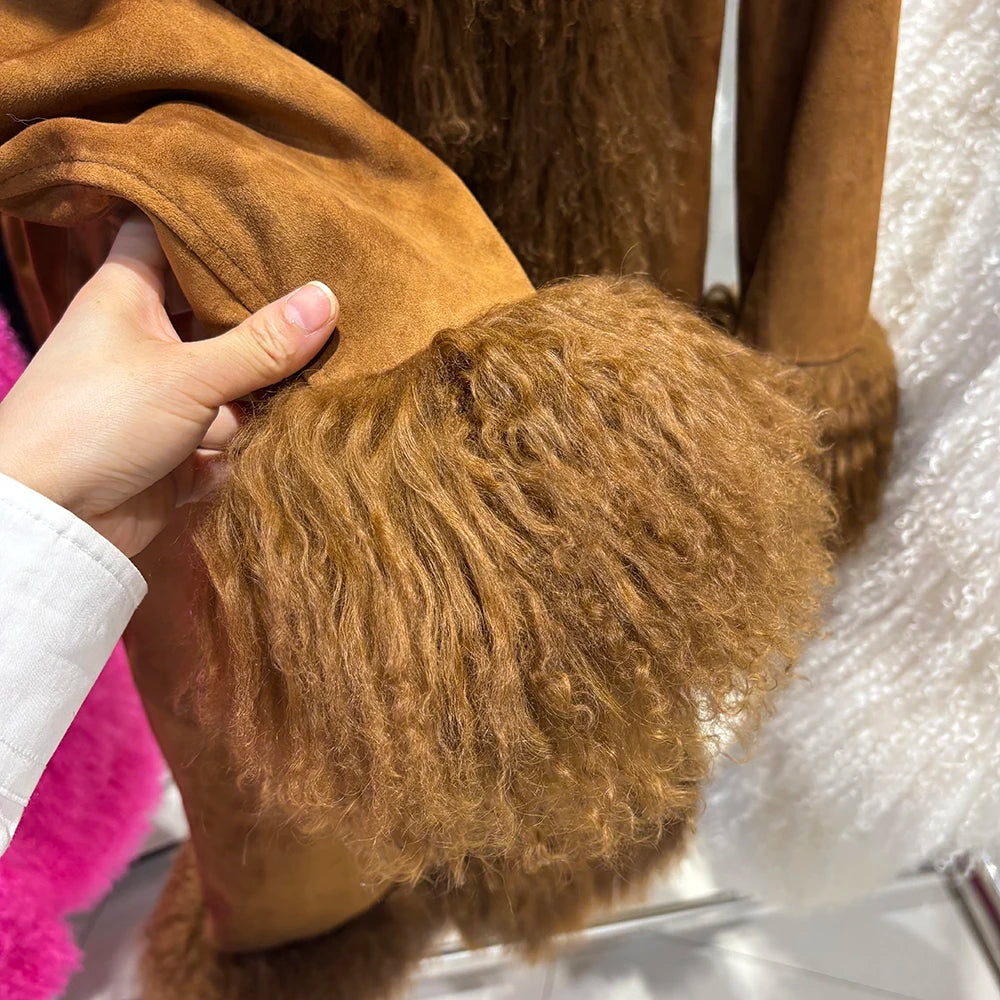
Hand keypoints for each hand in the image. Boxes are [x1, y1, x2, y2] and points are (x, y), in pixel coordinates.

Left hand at [0, 214, 337, 556]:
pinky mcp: (173, 452)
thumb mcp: (188, 375)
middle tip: (327, 294)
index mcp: (127, 296)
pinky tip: (300, 429)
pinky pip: (227, 438)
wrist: (53, 522)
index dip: (212, 224)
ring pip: (228, 381)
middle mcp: (143, 341)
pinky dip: (255, 441)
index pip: (166, 235)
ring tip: (333, 368)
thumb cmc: (100, 420)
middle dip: (264, 316)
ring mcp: (159, 399)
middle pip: (212, 314)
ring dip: (269, 387)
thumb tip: (328, 298)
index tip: (271, 217)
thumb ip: (262, 343)